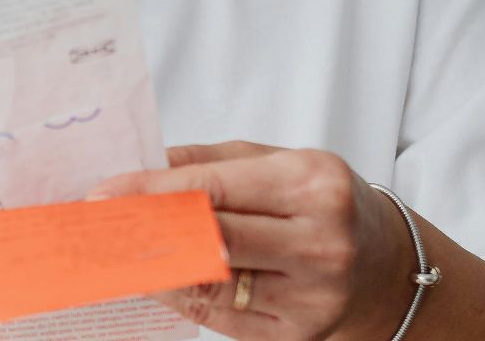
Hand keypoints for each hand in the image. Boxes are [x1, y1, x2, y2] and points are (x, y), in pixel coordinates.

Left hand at [85, 141, 417, 339]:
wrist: (387, 267)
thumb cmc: (322, 202)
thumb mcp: (278, 161)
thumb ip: (209, 161)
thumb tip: (141, 167)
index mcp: (314, 185)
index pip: (213, 188)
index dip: (151, 191)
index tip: (102, 193)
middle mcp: (320, 242)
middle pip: (209, 238)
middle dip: (144, 230)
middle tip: (97, 225)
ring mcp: (314, 295)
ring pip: (210, 282)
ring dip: (153, 266)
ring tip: (114, 251)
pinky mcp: (300, 333)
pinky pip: (220, 316)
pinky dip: (180, 294)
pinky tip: (153, 278)